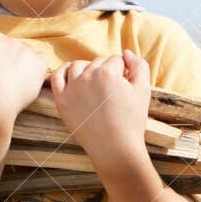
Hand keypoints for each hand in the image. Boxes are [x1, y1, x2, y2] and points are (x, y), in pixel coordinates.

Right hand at [0, 29, 47, 134]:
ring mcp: (26, 51)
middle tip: (1, 80)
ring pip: (25, 54)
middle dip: (6, 60)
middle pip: (10, 48)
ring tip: (12, 82)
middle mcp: (9, 40)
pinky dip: (36, 68)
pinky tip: (27, 79)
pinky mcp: (38, 64)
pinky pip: (41, 60)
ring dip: (21, 64)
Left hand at [49, 50, 154, 172]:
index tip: (126, 87)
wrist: (115, 148)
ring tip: (96, 85)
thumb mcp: (144, 90)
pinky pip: (57, 76)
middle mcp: (87, 76)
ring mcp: (72, 88)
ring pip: (78, 66)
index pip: (116, 60)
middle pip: (98, 63)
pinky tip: (72, 75)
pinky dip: (63, 71)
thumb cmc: (132, 121)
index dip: (124, 72)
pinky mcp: (62, 100)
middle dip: (107, 72)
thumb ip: (140, 65)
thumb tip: (126, 53)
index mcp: (108, 72)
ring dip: (88, 70)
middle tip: (112, 92)